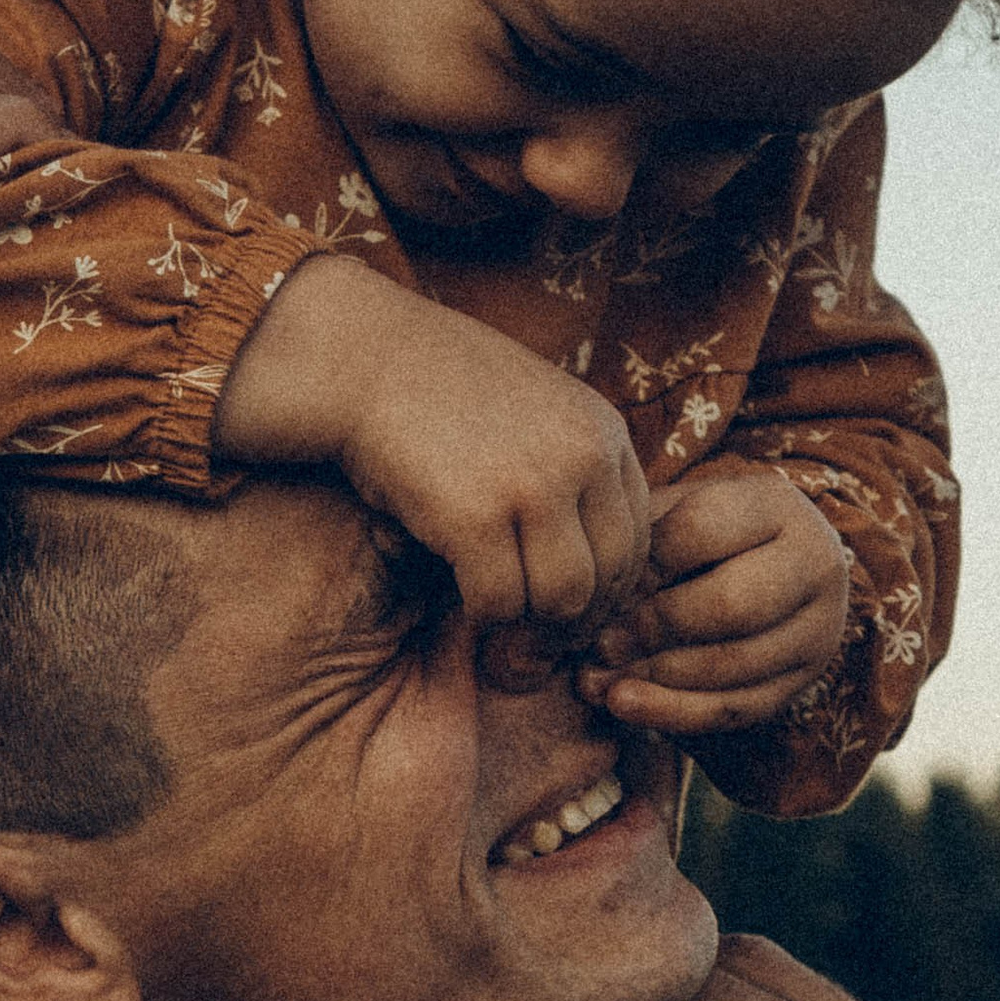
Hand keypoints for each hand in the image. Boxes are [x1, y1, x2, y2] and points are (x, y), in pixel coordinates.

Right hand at [212, 254, 652, 648]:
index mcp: (602, 431)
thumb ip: (572, 467)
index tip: (570, 612)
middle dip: (574, 623)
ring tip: (502, 631)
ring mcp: (533, 485)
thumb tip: (592, 555)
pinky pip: (500, 603)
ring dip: (530, 627)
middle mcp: (582, 456)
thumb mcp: (533, 412)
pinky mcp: (475, 517)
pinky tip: (464, 606)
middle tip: (537, 642)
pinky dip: (484, 620)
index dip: (608, 591)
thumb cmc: (437, 393)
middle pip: (610, 578)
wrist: (362, 357)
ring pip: (562, 599)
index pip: (637, 539)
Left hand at [579, 464, 850, 735]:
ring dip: (657, 679)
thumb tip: (592, 598)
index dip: (641, 565)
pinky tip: (627, 706)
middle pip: (730, 605)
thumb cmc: (700, 536)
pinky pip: (736, 708)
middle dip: (654, 628)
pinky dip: (673, 713)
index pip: (699, 532)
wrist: (770, 568)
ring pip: (733, 664)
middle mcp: (816, 564)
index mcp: (778, 506)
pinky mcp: (802, 682)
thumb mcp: (675, 513)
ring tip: (597, 681)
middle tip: (601, 643)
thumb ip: (640, 541)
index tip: (599, 587)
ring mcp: (818, 628)